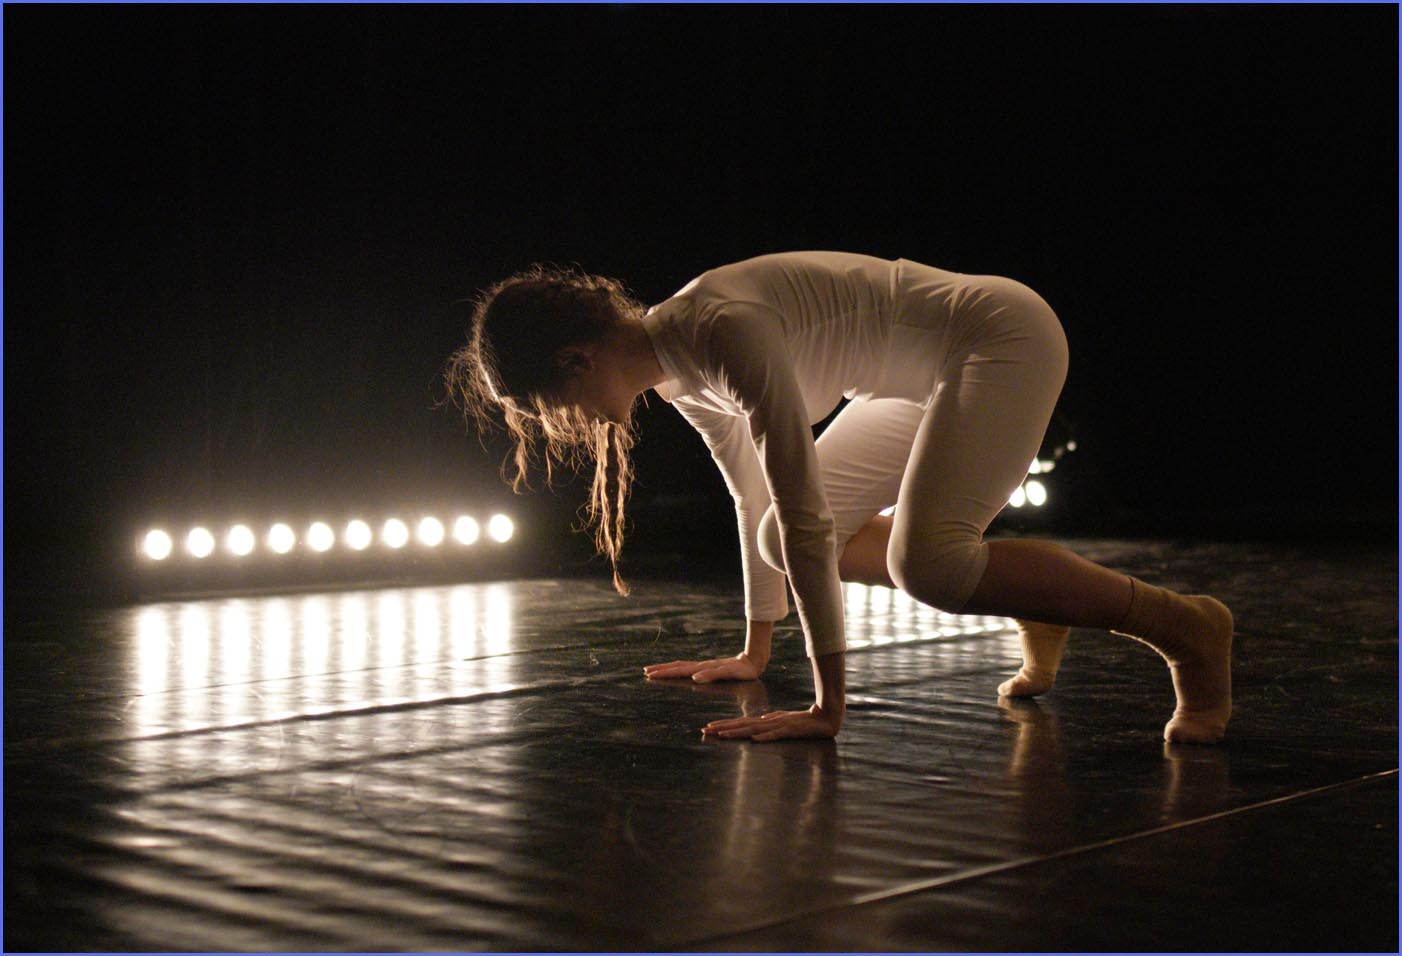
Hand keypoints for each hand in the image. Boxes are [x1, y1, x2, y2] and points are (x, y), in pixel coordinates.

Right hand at [643, 653, 762, 682]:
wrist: (753, 661)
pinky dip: (678, 669)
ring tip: (655, 670)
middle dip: (661, 669)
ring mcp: (704, 666)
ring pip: (681, 666)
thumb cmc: (742, 670)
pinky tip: (676, 671)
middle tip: (646, 671)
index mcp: (703, 668)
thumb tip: (695, 678)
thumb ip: (712, 675)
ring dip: (667, 668)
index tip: (650, 674)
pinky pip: (688, 668)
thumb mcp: (729, 673)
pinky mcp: (708, 668)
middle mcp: (701, 666)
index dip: (665, 672)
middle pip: (677, 666)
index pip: (679, 670)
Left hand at [701, 704, 840, 741]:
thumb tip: (755, 730)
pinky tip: (754, 740)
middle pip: (741, 725)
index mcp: (765, 721)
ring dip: (737, 732)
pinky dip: (764, 737)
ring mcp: (778, 726)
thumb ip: (769, 724)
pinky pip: (775, 735)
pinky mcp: (790, 731)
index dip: (724, 724)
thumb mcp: (782, 723)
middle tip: (705, 730)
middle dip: (723, 727)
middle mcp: (768, 722)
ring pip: (753, 729)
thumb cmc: (803, 721)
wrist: (824, 718)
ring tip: (721, 735)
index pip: (741, 722)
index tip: (708, 727)